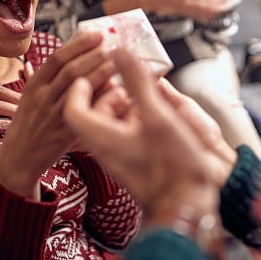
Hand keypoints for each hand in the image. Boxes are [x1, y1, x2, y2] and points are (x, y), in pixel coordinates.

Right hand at [0, 31, 115, 198]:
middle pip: (70, 70)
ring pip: (78, 89)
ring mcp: (53, 116)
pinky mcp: (64, 135)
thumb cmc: (30, 122)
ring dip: (100, 73)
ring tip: (116, 62)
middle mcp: (42, 98)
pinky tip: (115, 91)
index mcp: (34, 85)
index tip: (97, 35)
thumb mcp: (32, 96)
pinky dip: (100, 100)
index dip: (79, 44)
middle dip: (93, 55)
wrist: (17, 157)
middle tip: (112, 46)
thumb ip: (51, 75)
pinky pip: (84, 113)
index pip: (57, 58)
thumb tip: (75, 47)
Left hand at [63, 47, 231, 216]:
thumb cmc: (172, 165)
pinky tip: (155, 114)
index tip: (97, 68)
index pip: (73, 107)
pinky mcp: (133, 165)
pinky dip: (133, 120)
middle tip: (124, 74)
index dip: (81, 84)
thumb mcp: (156, 115)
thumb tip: (119, 50)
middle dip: (107, 90)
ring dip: (124, 104)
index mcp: (100, 137)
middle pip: (92, 113)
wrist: (187, 208)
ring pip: (111, 124)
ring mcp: (119, 158)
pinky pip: (124, 136)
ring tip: (144, 90)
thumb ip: (136, 82)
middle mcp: (104, 149)